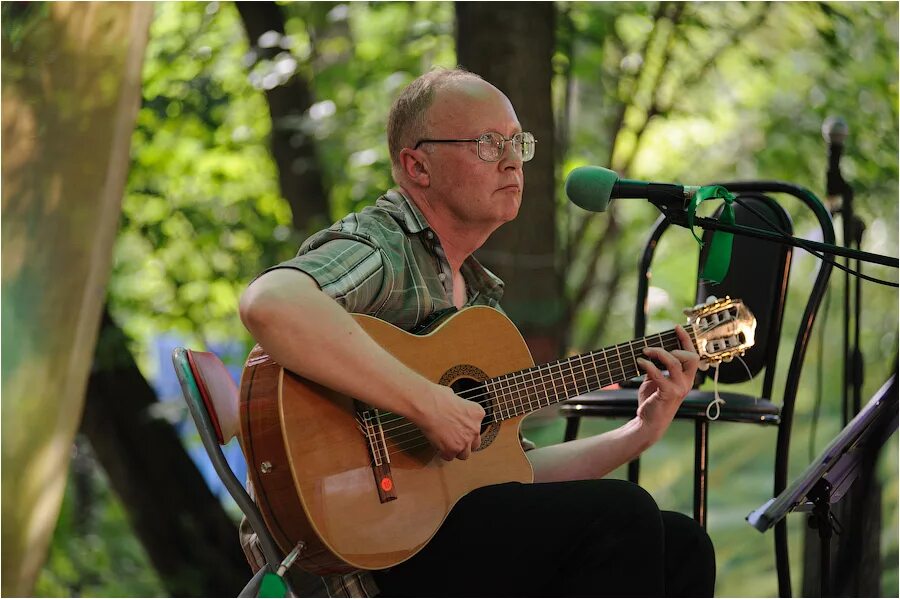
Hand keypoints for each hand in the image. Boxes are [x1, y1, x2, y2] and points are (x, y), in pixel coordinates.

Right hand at [415, 384, 484, 460]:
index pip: (478, 425)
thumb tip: (453, 405)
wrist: (427, 405)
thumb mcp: (454, 396)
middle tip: (455, 438)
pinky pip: (449, 457)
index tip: (460, 427)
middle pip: (475, 443)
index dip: (467, 427)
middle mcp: (474, 428)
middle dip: (465, 441)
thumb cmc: (437, 397)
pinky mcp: (452, 449)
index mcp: (477, 413)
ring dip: (457, 450)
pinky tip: (438, 447)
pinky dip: (444, 453)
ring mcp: (464, 441)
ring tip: (447, 445)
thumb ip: (458, 406)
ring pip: (464, 454)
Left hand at [635, 325, 699, 441]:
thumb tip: (650, 351)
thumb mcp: (656, 381)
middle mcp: (686, 383)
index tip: (677, 327)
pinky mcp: (668, 393)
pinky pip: (659, 373)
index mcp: (686, 378)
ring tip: (645, 352)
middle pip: (691, 357)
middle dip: (675, 346)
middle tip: (655, 347)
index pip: (693, 355)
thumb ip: (657, 367)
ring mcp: (679, 388)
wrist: (648, 422)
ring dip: (658, 353)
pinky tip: (639, 362)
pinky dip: (648, 365)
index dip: (686, 340)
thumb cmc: (652, 401)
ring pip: (674, 362)